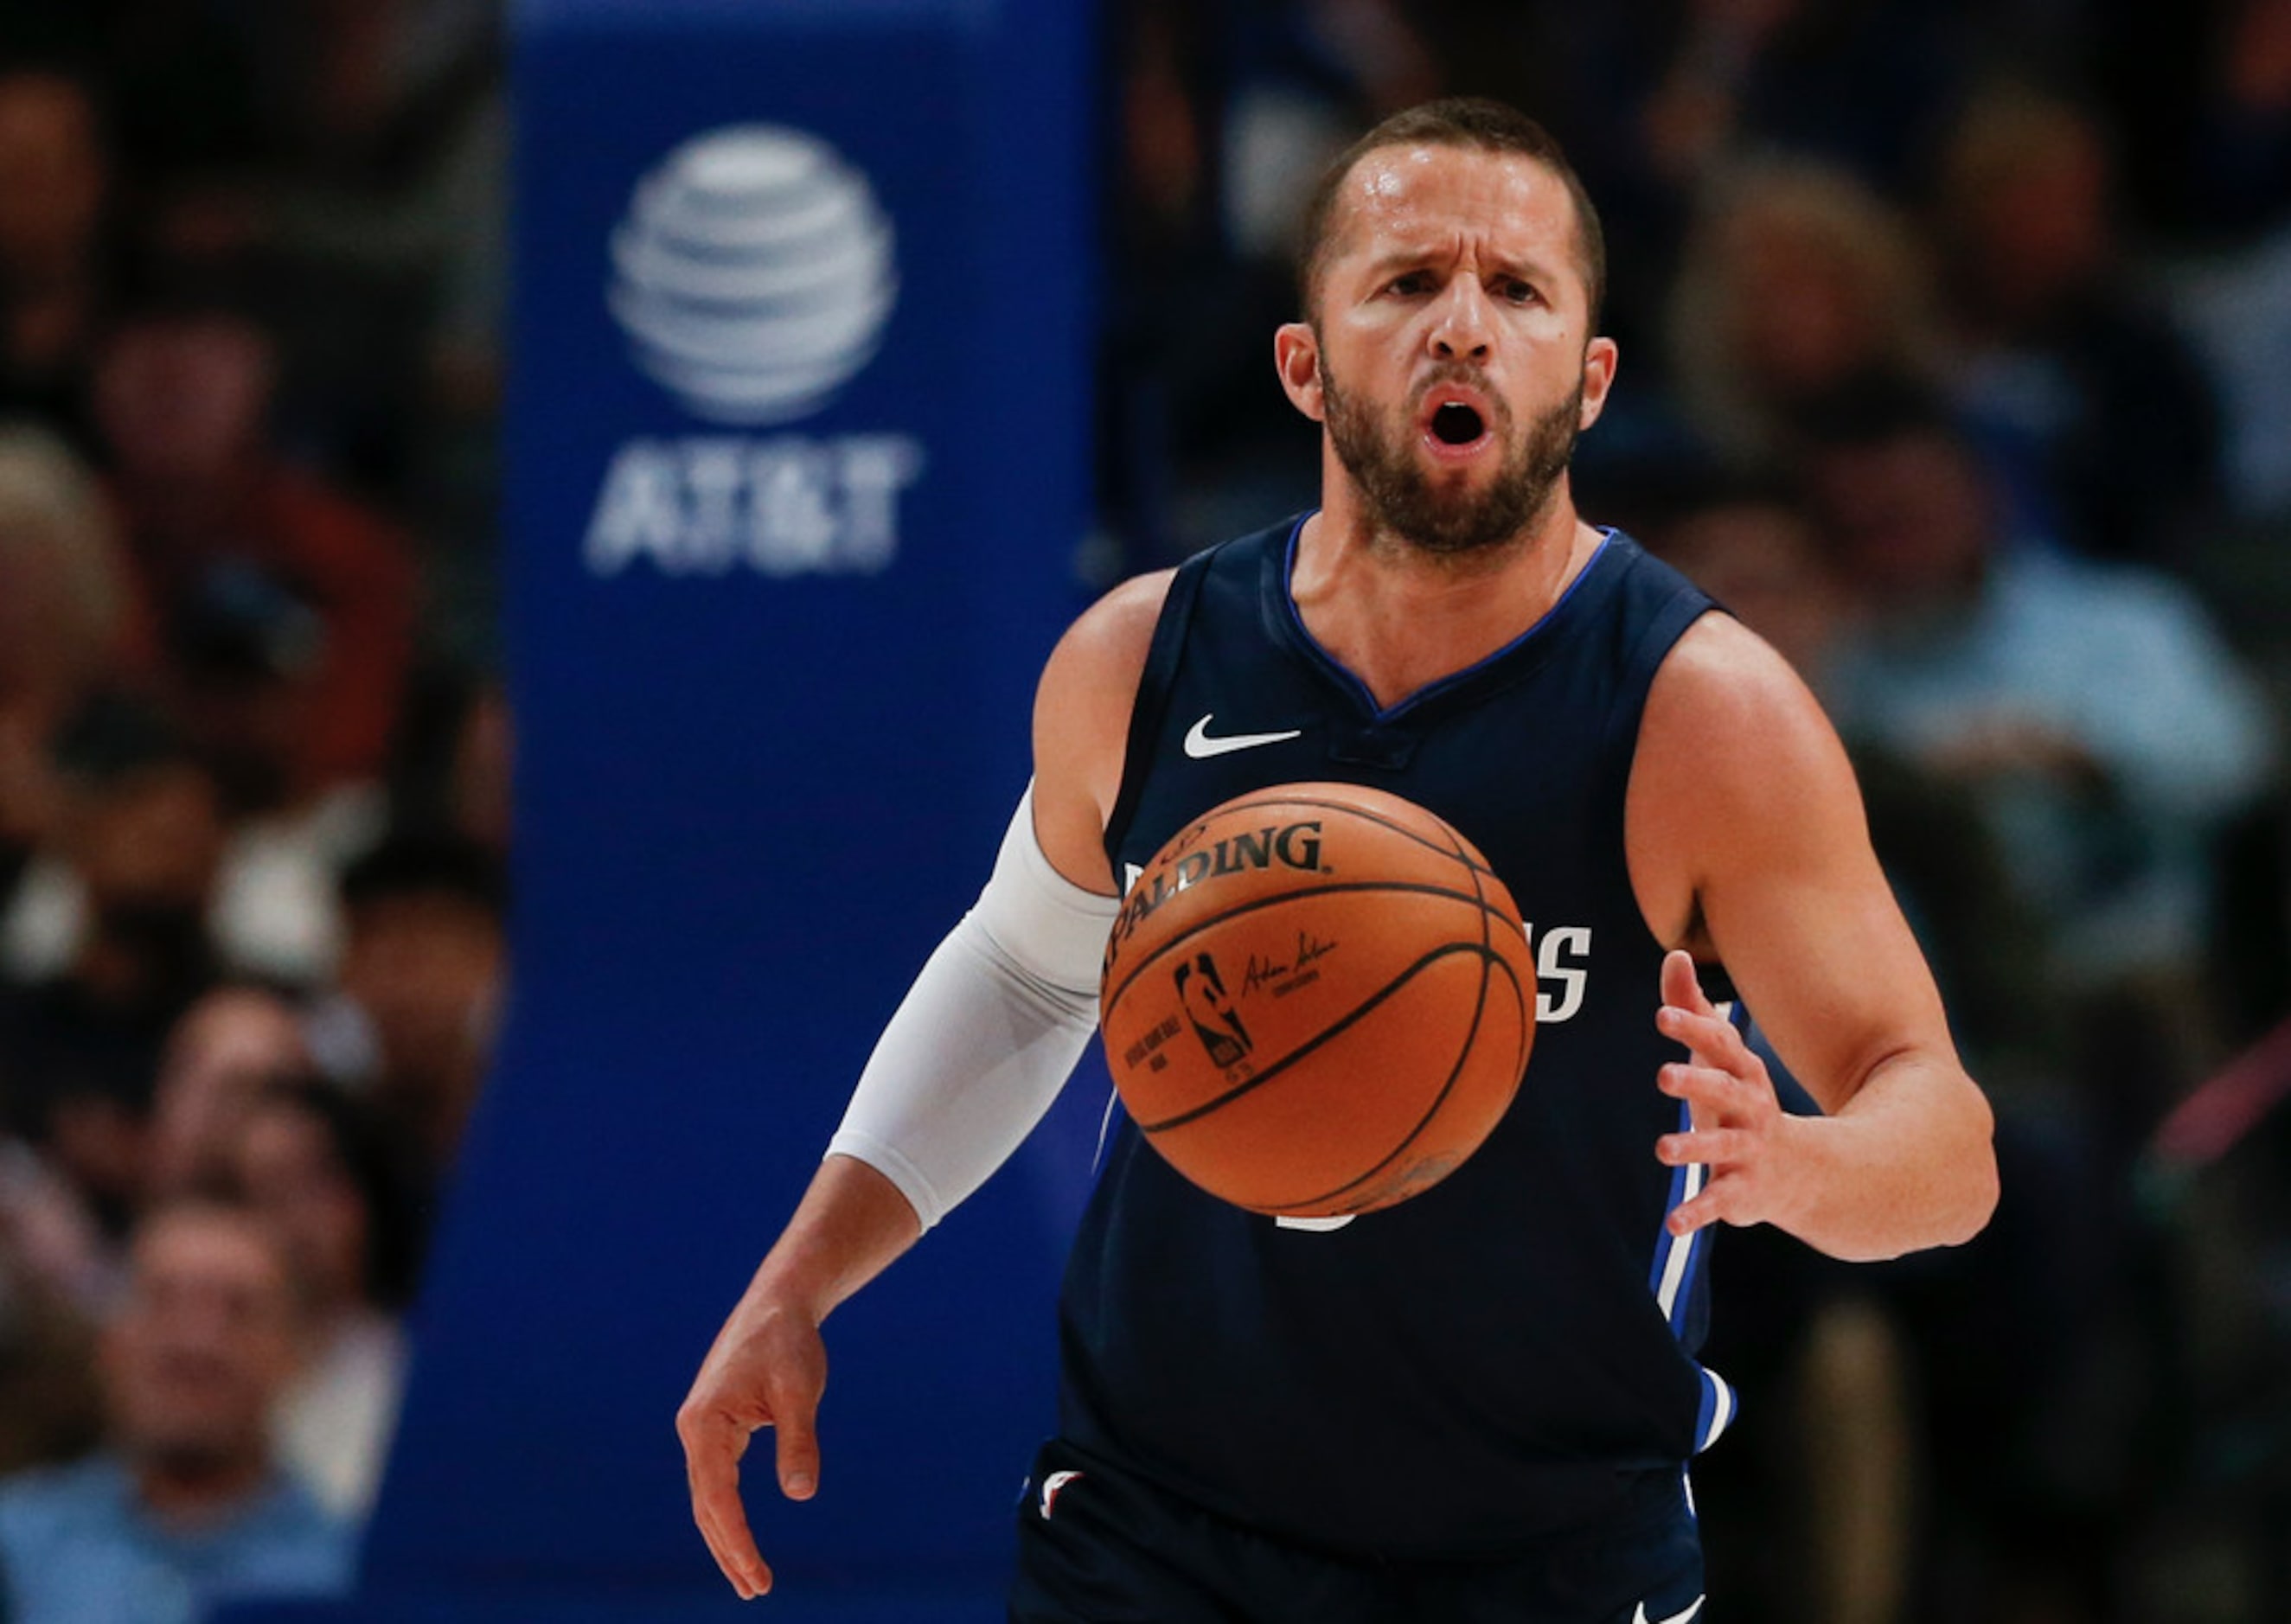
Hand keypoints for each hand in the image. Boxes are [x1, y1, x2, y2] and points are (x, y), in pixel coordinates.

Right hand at [676, 1293, 827, 1599]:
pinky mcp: (716, 1426)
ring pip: (708, 1497)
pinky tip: (740, 1537)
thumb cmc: (790, 1342)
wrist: (780, 1303)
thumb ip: (798, 1442)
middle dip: (728, 1551)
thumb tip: (801, 1495)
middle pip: (705, 1506)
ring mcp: (702, 1428)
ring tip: (749, 1579)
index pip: (716, 1497)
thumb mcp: (800, 1392)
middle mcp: (694, 1429)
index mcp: (705, 1422)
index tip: (756, 1575)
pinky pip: (717, 1481)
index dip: (735, 1540)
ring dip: (725, 1538)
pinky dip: (727, 1512)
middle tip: (756, 1592)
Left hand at [1653, 949, 1800, 1237]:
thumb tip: (1675, 955)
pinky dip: (1696, 1214)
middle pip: (1726, 1093)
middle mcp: (1750, 1110)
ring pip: (1721, 1149)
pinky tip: (1672, 1225)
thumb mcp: (1722, 1059)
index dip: (1694, 1029)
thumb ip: (1694, 1010)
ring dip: (1693, 1148)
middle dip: (1697, 1083)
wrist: (1803, 1173)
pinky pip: (1718, 1202)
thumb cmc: (1744, 1103)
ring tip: (1662, 1150)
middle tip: (1663, 1075)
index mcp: (1743, 1074)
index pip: (1720, 1046)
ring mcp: (1749, 1152)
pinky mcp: (1743, 1192)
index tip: (1663, 1016)